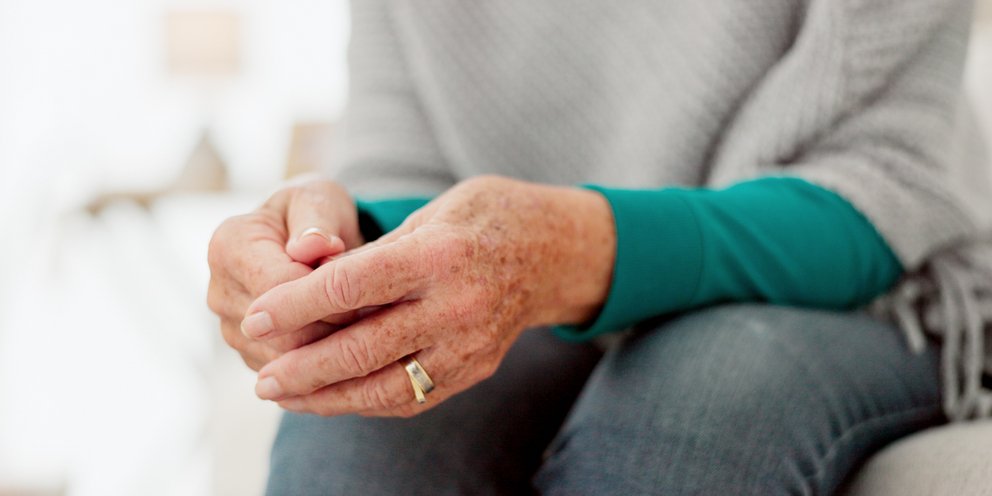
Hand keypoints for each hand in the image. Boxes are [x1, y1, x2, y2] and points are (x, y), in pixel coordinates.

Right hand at [207, 179, 363, 369]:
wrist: (303, 241)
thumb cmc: (314, 216)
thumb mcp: (320, 201)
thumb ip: (317, 221)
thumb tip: (313, 246)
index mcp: (229, 246)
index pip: (276, 288)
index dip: (326, 296)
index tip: (371, 292)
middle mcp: (220, 292)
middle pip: (279, 332)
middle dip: (332, 329)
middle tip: (378, 320)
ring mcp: (231, 329)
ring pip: (284, 361)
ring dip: (330, 351)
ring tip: (369, 331)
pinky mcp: (250, 354)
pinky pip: (288, 376)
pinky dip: (322, 366)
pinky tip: (353, 348)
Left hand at [241, 176, 615, 415]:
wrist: (556, 252)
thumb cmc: (486, 218)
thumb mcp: (433, 212)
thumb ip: (377, 254)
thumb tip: (313, 288)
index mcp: (440, 254)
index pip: (352, 286)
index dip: (296, 304)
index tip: (256, 315)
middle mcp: (457, 305)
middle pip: (363, 346)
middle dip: (303, 367)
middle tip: (260, 378)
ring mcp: (470, 344)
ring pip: (386, 386)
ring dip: (328, 397)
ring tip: (284, 397)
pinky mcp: (475, 369)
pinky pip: (413, 397)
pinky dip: (367, 402)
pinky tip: (331, 399)